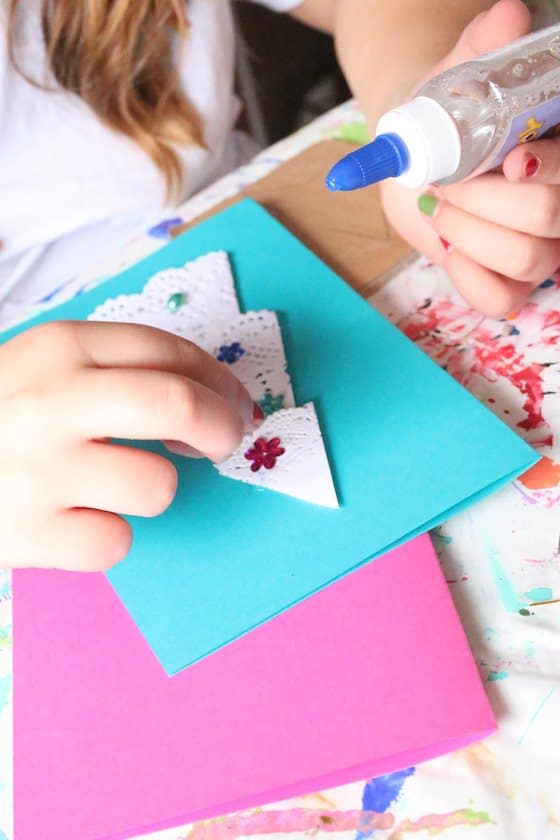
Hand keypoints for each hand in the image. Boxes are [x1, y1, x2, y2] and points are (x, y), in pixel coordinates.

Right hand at [0, 321, 258, 570]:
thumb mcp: (39, 369)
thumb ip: (112, 370)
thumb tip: (211, 394)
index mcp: (58, 348)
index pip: (170, 351)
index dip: (219, 380)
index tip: (234, 403)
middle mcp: (51, 402)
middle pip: (177, 405)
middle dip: (222, 427)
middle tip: (226, 443)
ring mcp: (38, 470)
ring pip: (156, 485)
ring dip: (152, 488)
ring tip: (113, 486)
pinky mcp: (28, 534)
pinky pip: (115, 543)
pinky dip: (106, 537)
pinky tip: (73, 522)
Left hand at [380, 0, 559, 316]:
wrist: (424, 145)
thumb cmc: (451, 111)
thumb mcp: (462, 72)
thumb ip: (486, 45)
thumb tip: (508, 16)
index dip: (548, 168)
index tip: (511, 160)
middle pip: (549, 217)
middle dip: (484, 200)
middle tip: (448, 183)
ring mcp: (543, 247)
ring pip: (526, 260)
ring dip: (469, 233)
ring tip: (443, 207)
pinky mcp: (510, 282)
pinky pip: (501, 301)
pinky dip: (467, 276)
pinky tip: (449, 247)